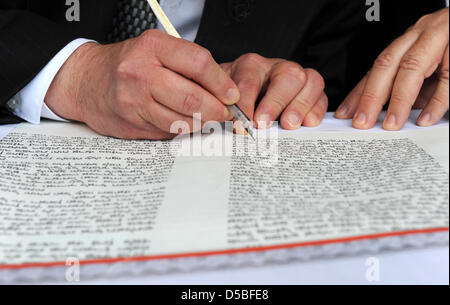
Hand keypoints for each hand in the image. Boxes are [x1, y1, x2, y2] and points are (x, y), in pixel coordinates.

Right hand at [45, 30, 239, 139]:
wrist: (86, 80)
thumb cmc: (128, 64)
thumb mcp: (156, 50)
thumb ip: (188, 65)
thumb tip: (224, 90)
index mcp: (153, 47)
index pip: (199, 64)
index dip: (221, 82)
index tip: (232, 95)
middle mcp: (141, 72)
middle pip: (192, 98)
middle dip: (216, 110)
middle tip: (224, 113)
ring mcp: (134, 101)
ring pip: (182, 120)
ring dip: (201, 123)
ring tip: (205, 117)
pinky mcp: (131, 123)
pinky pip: (167, 132)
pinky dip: (181, 129)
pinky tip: (180, 121)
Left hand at [221, 54, 327, 130]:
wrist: (241, 96)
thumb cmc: (232, 98)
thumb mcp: (221, 99)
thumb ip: (221, 108)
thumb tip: (224, 123)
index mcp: (250, 65)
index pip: (249, 80)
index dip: (245, 104)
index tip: (241, 125)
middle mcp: (276, 67)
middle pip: (287, 74)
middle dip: (276, 101)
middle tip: (264, 124)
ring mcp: (297, 77)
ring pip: (310, 80)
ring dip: (300, 105)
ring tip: (289, 125)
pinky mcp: (311, 91)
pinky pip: (322, 95)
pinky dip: (317, 110)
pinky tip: (307, 124)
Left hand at [336, 8, 448, 129]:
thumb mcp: (430, 67)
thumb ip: (412, 88)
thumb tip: (391, 113)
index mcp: (408, 41)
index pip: (377, 68)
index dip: (359, 92)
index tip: (345, 113)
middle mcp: (420, 36)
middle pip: (387, 65)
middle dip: (371, 97)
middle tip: (362, 122)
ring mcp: (441, 38)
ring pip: (412, 67)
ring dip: (399, 100)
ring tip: (392, 125)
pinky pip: (448, 76)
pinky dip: (437, 101)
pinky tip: (426, 118)